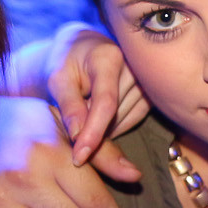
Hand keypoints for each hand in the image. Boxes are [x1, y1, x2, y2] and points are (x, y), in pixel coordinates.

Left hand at [43, 25, 148, 166]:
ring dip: (103, 128)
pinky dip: (115, 126)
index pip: (105, 103)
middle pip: (115, 115)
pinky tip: (100, 118)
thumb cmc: (65, 62)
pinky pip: (133, 120)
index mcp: (109, 57)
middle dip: (92, 129)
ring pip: (124, 121)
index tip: (79, 157)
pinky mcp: (150, 92)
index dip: (92, 133)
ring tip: (83, 113)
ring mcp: (146, 80)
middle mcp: (134, 66)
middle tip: (70, 128)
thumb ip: (69, 106)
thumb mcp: (57, 79)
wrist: (82, 50)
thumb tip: (79, 136)